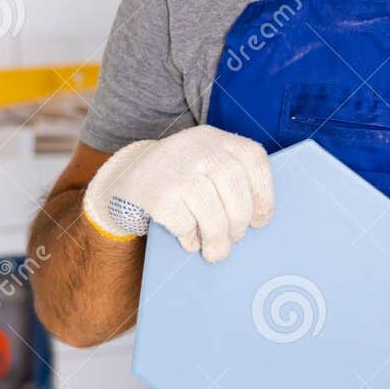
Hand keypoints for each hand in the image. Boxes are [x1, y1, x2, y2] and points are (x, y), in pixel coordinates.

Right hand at [82, 127, 273, 262]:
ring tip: (216, 250)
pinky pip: (184, 222)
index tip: (260, 220)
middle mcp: (196, 146)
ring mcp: (174, 168)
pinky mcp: (156, 193)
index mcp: (215, 138)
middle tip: (236, 238)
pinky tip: (189, 240)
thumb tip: (257, 222)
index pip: (253, 159)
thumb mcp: (205, 166)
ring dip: (218, 236)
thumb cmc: (178, 180)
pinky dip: (191, 236)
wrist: (125, 180)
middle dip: (239, 219)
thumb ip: (231, 183)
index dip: (264, 194)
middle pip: (233, 184)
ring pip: (211, 208)